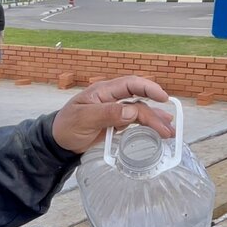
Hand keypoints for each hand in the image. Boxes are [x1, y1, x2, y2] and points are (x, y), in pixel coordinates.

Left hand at [50, 76, 174, 153]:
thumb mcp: (83, 119)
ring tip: (169, 132)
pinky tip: (158, 132)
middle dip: (155, 113)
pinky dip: (147, 127)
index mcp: (103, 91)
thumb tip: (132, 111)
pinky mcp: (115, 123)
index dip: (148, 88)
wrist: (58, 142)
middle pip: (139, 102)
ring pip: (139, 113)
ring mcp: (115, 111)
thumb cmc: (66, 126)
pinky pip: (134, 123)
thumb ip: (107, 113)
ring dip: (154, 121)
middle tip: (167, 128)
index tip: (163, 97)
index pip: (130, 84)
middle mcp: (112, 99)